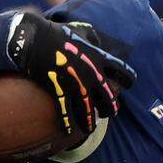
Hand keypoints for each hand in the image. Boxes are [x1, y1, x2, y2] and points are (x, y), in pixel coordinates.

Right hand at [8, 14, 135, 134]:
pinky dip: (67, 122)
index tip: (129, 84)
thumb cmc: (55, 33)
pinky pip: (66, 110)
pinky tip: (68, 132)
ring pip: (89, 108)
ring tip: (91, 129)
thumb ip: (90, 36)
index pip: (121, 70)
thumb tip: (96, 38)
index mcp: (97, 58)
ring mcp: (76, 84)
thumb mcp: (78, 30)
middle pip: (108, 95)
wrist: (33, 40)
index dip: (127, 79)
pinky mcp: (60, 90)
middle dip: (112, 106)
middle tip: (112, 112)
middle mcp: (90, 73)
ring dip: (90, 120)